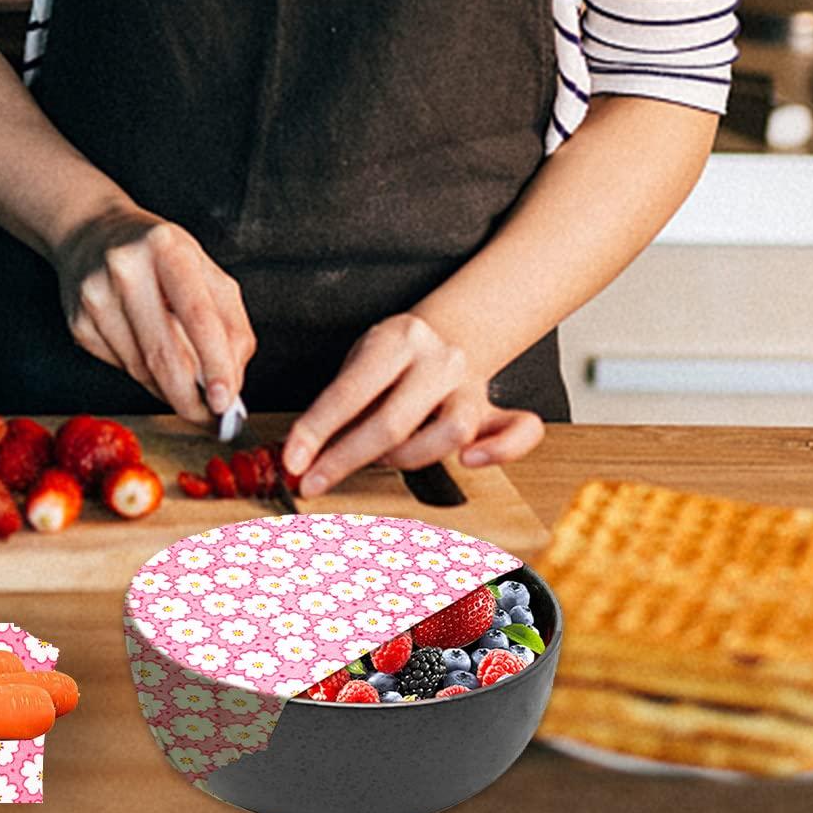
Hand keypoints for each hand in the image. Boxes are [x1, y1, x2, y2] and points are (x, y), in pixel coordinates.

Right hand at [52, 201, 255, 425]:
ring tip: (184, 383)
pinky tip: (148, 353)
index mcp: (167, 247)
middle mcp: (126, 268)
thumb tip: (233, 383)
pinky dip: (143, 374)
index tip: (227, 400)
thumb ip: (229, 322)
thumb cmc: (159, 256)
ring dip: (169, 389)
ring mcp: (96, 297)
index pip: (198, 316)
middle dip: (190, 398)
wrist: (90, 233)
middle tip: (210, 416)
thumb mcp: (204, 269)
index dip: (216, 363)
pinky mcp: (78, 323)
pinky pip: (121, 368)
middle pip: (164, 353)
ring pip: (141, 369)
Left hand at [280, 313, 543, 496]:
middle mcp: (439, 359)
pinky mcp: (496, 409)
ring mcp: (471, 384)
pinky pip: (519, 431)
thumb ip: (340, 402)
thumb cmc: (395, 354)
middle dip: (346, 459)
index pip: (349, 391)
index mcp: (396, 339)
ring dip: (406, 459)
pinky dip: (500, 453)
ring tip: (379, 458)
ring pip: (449, 433)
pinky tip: (470, 462)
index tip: (293, 461)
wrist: (450, 331)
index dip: (316, 431)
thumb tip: (303, 454)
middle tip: (315, 482)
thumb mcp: (360, 359)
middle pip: (394, 421)